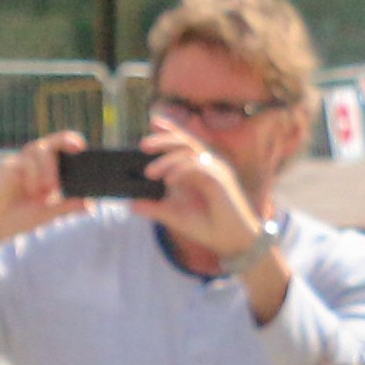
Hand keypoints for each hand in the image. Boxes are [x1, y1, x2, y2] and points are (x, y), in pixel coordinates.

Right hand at [0, 132, 79, 232]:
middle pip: (53, 142)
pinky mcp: (8, 167)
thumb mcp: (47, 214)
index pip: (63, 152)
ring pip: (40, 149)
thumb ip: (66, 207)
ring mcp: (21, 164)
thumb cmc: (15, 219)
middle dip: (66, 140)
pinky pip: (25, 162)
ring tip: (48, 191)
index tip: (85, 149)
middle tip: (78, 147)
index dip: (74, 145)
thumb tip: (90, 204)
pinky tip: (31, 192)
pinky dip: (33, 176)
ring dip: (48, 169)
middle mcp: (35, 164)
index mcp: (47, 173)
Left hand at [145, 132, 264, 268]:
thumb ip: (155, 208)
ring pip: (191, 153)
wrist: (232, 242)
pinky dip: (182, 171)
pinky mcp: (221, 180)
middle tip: (143, 145)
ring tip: (150, 173)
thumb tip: (132, 204)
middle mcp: (208, 165)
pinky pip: (199, 167)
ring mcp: (216, 171)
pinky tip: (169, 180)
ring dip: (168, 160)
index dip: (170, 131)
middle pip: (186, 142)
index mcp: (198, 169)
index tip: (153, 123)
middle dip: (164, 140)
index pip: (183, 144)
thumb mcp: (175, 216)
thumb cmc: (208, 226)